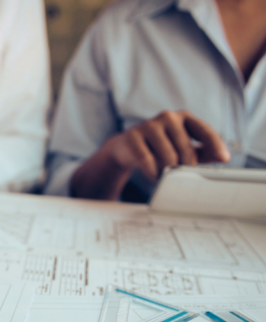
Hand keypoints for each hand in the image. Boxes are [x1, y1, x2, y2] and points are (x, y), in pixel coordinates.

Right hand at [71, 110, 230, 199]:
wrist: (126, 147)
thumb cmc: (159, 147)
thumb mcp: (182, 148)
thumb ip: (203, 151)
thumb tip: (222, 157)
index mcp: (184, 117)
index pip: (204, 130)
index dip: (216, 144)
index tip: (225, 158)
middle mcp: (168, 117)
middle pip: (186, 148)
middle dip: (184, 166)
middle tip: (179, 174)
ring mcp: (150, 125)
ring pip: (168, 156)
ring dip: (167, 171)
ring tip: (163, 174)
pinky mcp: (133, 136)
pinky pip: (148, 160)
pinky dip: (152, 172)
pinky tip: (153, 174)